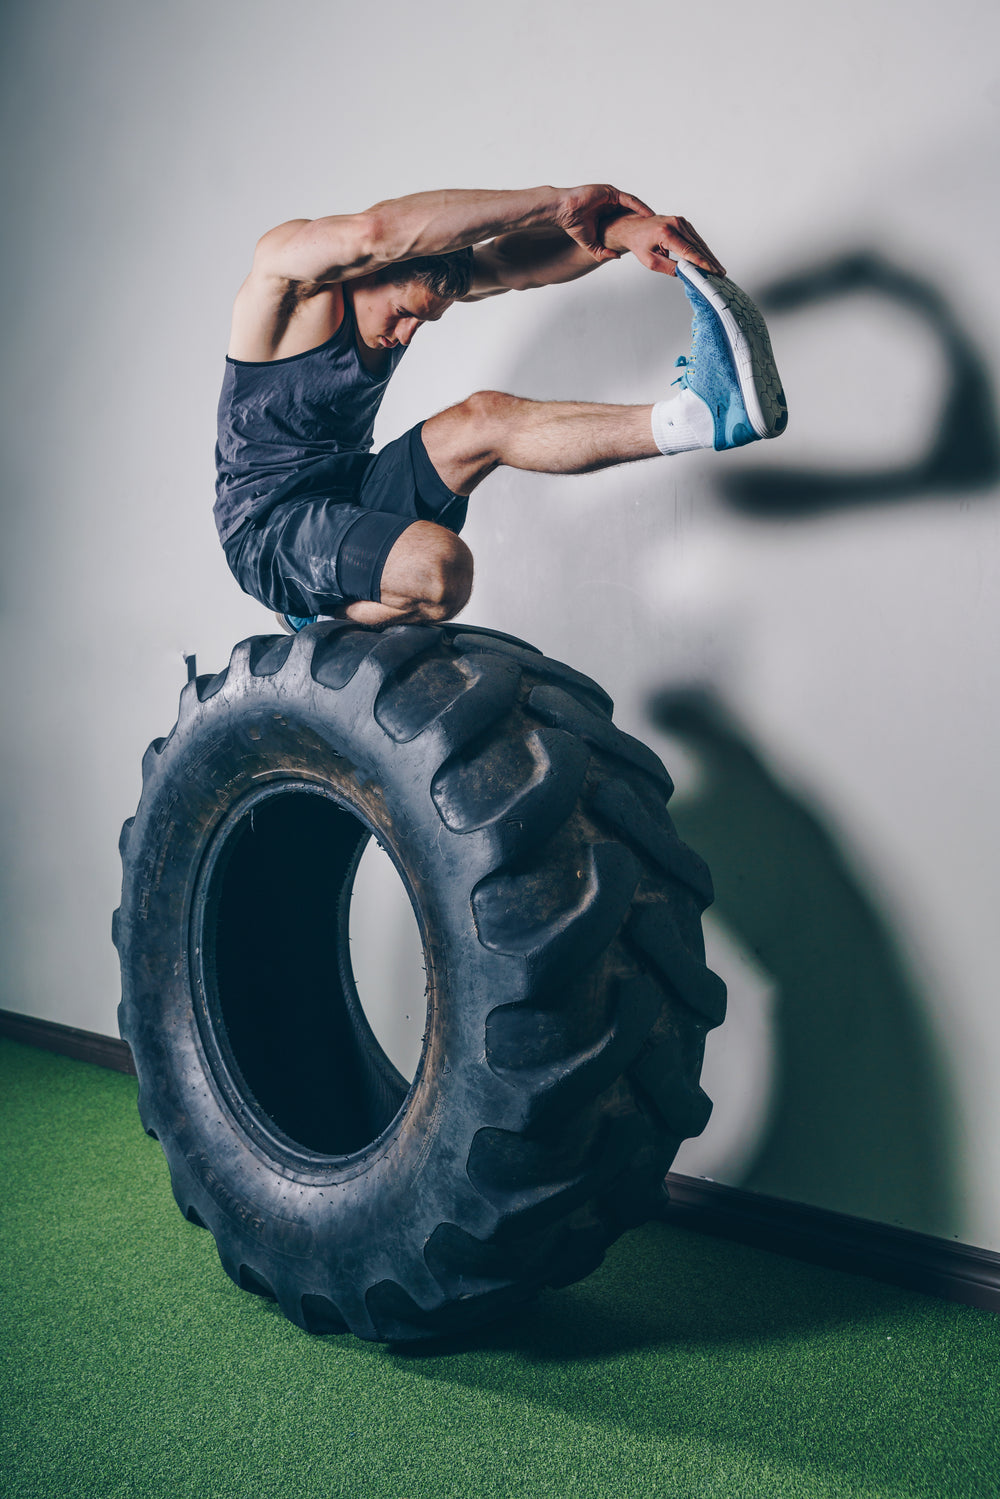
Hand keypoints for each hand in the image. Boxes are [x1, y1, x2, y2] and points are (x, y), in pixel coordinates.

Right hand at [556, 184, 654, 262]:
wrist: (564, 211)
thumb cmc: (573, 224)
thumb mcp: (591, 244)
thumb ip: (602, 252)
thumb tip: (617, 257)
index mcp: (608, 215)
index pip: (628, 220)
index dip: (639, 228)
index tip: (649, 237)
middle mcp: (612, 205)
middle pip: (634, 212)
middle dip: (646, 220)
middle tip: (659, 229)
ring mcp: (612, 197)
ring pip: (634, 205)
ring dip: (646, 213)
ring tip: (658, 222)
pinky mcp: (611, 192)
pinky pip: (629, 200)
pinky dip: (639, 207)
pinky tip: (648, 214)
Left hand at [603, 213, 726, 276]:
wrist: (633, 228)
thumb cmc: (639, 244)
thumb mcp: (650, 261)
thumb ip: (668, 267)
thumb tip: (685, 273)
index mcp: (665, 232)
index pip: (688, 250)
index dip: (701, 262)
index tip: (711, 271)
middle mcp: (675, 223)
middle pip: (697, 246)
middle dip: (710, 261)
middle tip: (720, 273)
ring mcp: (680, 221)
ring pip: (699, 242)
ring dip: (709, 256)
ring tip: (719, 269)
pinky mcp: (683, 223)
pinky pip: (696, 238)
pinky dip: (703, 250)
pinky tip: (710, 260)